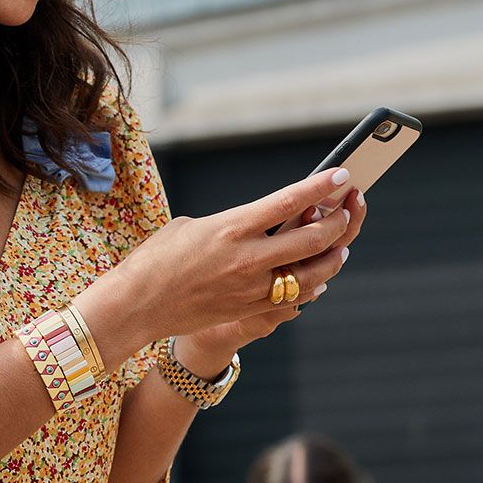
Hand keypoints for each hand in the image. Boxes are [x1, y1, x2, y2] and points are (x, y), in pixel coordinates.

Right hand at [82, 169, 361, 360]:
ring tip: (341, 247)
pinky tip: (317, 280)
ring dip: (333, 257)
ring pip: (312, 273)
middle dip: (338, 222)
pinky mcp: (247, 308)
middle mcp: (247, 257)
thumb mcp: (188, 228)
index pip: (288, 201)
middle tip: (346, 211)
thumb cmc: (154, 260)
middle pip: (312, 238)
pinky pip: (293, 298)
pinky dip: (311, 286)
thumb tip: (251, 227)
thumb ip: (228, 225)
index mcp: (231, 227)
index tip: (341, 174)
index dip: (320, 186)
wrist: (136, 305)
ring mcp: (250, 286)